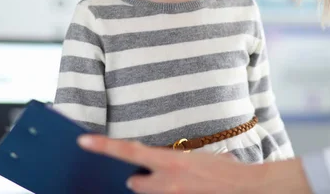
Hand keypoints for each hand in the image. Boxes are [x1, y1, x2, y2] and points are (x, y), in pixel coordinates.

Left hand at [78, 135, 311, 193]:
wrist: (246, 188)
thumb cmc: (227, 172)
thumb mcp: (201, 158)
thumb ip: (180, 159)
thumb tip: (173, 162)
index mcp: (171, 161)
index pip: (129, 151)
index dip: (104, 146)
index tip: (83, 141)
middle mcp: (166, 182)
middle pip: (135, 181)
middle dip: (138, 180)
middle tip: (148, 177)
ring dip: (153, 190)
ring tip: (177, 184)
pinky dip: (166, 193)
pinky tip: (185, 187)